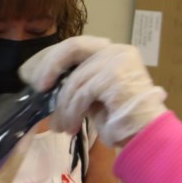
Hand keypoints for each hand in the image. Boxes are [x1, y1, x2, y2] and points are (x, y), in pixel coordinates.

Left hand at [20, 35, 167, 146]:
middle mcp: (117, 51)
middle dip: (49, 66)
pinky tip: (72, 126)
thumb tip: (47, 87)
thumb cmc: (124, 120)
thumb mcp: (96, 97)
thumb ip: (79, 85)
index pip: (77, 46)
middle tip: (37, 88)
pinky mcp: (113, 77)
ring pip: (75, 79)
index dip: (51, 58)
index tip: (32, 73)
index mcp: (114, 52)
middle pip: (73, 48)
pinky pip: (81, 93)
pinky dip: (72, 112)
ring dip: (64, 106)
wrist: (149, 136)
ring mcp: (117, 62)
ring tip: (62, 126)